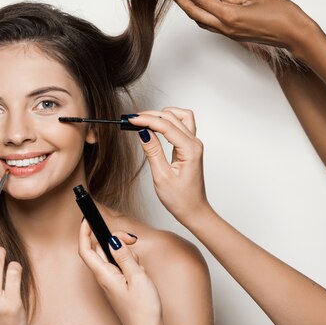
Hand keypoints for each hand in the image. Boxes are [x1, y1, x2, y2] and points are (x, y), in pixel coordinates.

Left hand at [78, 221, 168, 324]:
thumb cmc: (143, 312)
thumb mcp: (137, 278)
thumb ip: (124, 256)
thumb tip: (113, 239)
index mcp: (104, 275)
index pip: (86, 249)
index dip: (83, 232)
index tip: (87, 219)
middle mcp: (104, 277)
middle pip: (101, 249)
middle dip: (115, 239)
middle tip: (132, 239)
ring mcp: (111, 282)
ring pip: (114, 257)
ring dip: (127, 255)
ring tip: (140, 267)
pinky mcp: (119, 286)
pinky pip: (122, 267)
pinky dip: (131, 265)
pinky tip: (141, 275)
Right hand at [128, 108, 210, 223]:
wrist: (193, 210)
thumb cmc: (181, 199)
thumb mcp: (162, 176)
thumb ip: (153, 151)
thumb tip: (142, 132)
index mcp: (190, 150)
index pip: (166, 126)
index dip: (146, 120)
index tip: (130, 120)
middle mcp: (194, 143)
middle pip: (172, 117)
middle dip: (151, 115)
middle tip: (131, 120)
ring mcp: (193, 143)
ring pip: (179, 116)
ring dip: (161, 115)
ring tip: (143, 120)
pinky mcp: (189, 146)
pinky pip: (181, 125)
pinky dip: (167, 121)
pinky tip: (155, 126)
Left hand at [168, 0, 317, 56]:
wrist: (294, 34)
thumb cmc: (281, 14)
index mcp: (230, 16)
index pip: (202, 2)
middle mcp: (226, 27)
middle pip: (196, 14)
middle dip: (182, 2)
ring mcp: (228, 34)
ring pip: (201, 22)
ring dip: (191, 11)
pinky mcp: (233, 36)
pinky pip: (212, 26)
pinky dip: (203, 16)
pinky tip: (201, 8)